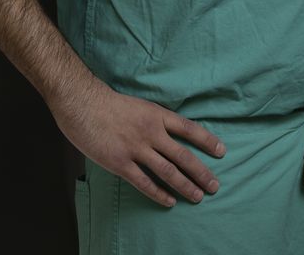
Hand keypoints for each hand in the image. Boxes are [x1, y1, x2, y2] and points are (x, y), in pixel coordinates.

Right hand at [49, 78, 224, 207]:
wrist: (81, 102)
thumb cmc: (106, 102)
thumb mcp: (138, 105)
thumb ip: (153, 120)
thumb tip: (166, 135)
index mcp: (156, 115)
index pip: (189, 129)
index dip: (207, 141)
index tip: (222, 152)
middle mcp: (151, 132)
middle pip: (183, 156)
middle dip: (201, 173)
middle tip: (214, 186)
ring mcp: (136, 148)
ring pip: (168, 171)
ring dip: (185, 186)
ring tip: (198, 197)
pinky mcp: (120, 163)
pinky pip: (144, 182)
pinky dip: (159, 193)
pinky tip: (169, 201)